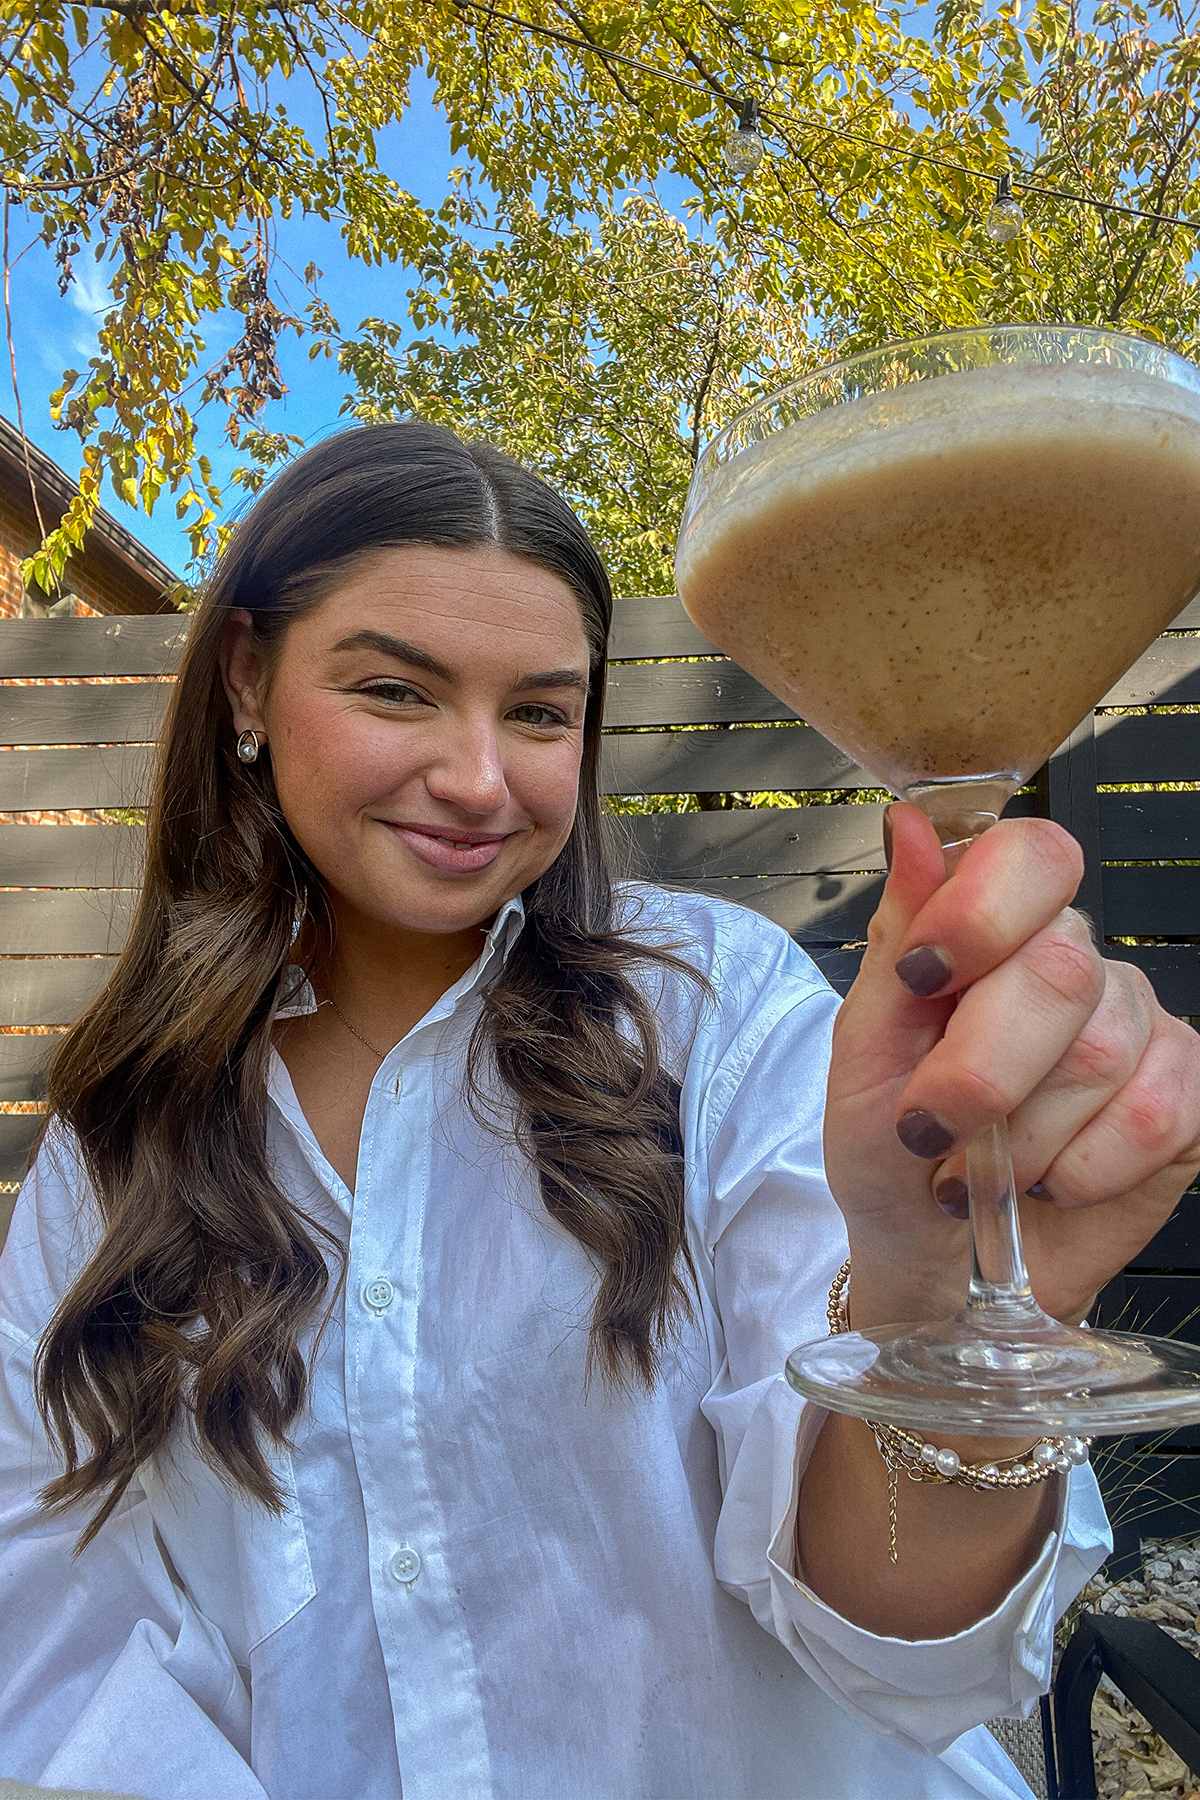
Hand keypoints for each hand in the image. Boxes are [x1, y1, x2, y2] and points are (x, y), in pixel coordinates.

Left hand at [823, 803, 1199, 1330]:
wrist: (932, 1261)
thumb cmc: (890, 1153)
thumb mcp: (864, 1052)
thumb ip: (895, 939)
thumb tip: (908, 826)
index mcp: (994, 928)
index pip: (1030, 856)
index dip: (982, 910)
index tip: (923, 976)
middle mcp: (1076, 962)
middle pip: (1059, 969)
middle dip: (981, 1068)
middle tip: (930, 1129)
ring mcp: (1139, 1027)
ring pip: (1101, 1055)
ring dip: (1020, 1138)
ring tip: (980, 1170)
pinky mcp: (1187, 1099)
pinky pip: (1156, 1116)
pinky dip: (1082, 1169)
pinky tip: (1049, 1183)